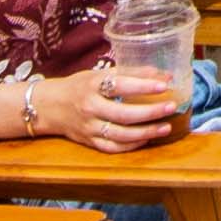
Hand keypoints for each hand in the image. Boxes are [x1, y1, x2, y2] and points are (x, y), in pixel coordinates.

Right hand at [65, 60, 192, 151]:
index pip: (120, 85)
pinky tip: (146, 139)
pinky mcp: (89, 142)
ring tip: (166, 127)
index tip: (164, 84)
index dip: (143, 85)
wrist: (49, 106)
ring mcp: (89, 128)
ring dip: (146, 132)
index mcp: (92, 85)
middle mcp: (90, 107)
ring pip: (121, 135)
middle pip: (123, 114)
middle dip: (150, 112)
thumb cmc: (79, 86)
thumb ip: (130, 73)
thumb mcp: (99, 74)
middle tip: (171, 107)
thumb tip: (163, 74)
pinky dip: (131, 145)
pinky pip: (113, 148)